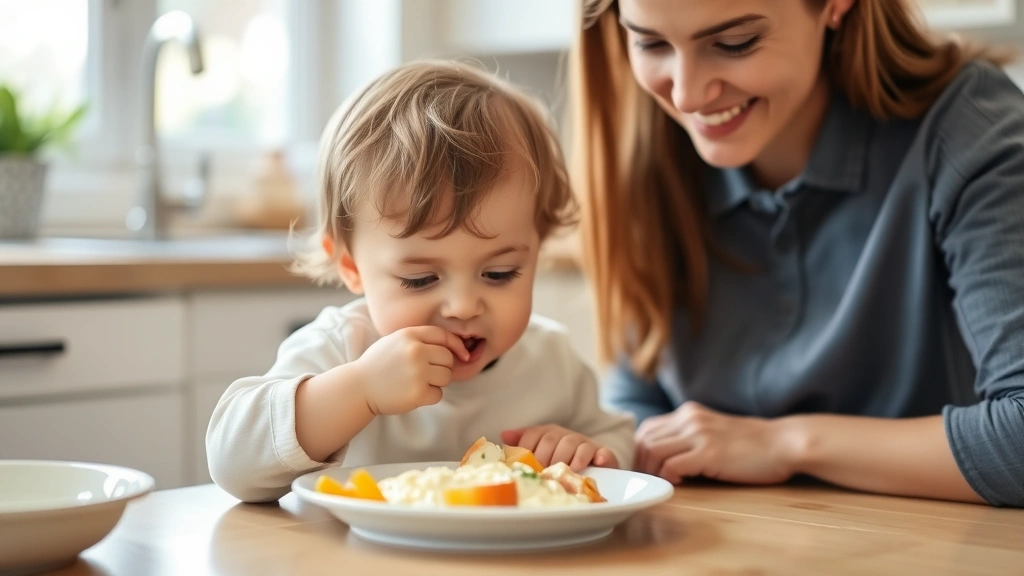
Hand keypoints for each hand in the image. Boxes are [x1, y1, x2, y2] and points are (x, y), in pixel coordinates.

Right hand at [354, 326, 468, 415]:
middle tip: (425, 373)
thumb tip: (454, 349)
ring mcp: (417, 372)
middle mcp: (415, 351)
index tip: (463, 355)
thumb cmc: (379, 364)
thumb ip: (420, 340)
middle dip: (442, 367)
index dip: (456, 346)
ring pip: (446, 376)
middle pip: (448, 358)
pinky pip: (438, 394)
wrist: (359, 387)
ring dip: (437, 382)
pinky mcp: (417, 392)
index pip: (443, 336)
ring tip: (417, 382)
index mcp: (409, 335)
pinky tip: (413, 393)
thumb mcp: (395, 341)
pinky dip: (429, 396)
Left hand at [501, 425, 618, 470]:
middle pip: (550, 440)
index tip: (525, 466)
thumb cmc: (563, 463)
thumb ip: (523, 445)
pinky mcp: (603, 453)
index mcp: (548, 434)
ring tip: (564, 472)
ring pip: (572, 443)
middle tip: (542, 474)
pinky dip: (599, 457)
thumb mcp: (542, 454)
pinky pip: (601, 452)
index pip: (532, 435)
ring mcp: (585, 443)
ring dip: (566, 459)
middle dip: (543, 457)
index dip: (526, 450)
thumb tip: (504, 435)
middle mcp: (565, 435)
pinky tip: (597, 463)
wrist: (596, 469)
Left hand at [634, 402, 793, 484]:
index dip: (638, 449)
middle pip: (644, 439)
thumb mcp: (714, 431)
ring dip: (651, 470)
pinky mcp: (710, 453)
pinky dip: (668, 477)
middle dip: (639, 462)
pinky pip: (673, 465)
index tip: (642, 468)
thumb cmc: (752, 444)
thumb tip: (666, 456)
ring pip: (653, 451)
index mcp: (689, 413)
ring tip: (661, 482)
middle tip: (646, 480)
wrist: (784, 442)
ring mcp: (699, 435)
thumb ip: (691, 436)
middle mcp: (690, 419)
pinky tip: (679, 483)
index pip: (647, 427)